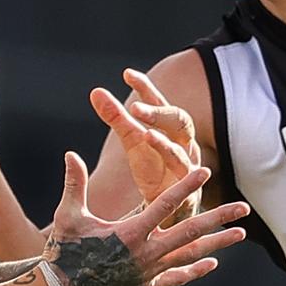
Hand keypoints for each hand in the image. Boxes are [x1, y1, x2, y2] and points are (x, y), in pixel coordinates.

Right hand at [43, 151, 248, 285]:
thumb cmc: (65, 251)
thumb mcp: (69, 216)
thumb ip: (74, 183)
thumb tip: (69, 153)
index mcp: (129, 233)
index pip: (164, 204)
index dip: (185, 186)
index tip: (205, 171)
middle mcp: (145, 254)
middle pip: (190, 232)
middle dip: (219, 218)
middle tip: (243, 208)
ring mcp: (149, 273)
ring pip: (190, 255)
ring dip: (217, 244)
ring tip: (240, 233)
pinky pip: (176, 277)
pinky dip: (195, 270)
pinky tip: (212, 263)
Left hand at [90, 69, 200, 222]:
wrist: (165, 210)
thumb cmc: (152, 170)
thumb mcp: (132, 141)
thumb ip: (116, 117)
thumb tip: (96, 91)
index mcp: (170, 128)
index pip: (160, 102)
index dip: (146, 88)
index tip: (127, 74)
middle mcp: (184, 142)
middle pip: (178, 119)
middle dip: (158, 113)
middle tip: (134, 108)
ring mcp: (189, 163)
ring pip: (181, 148)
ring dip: (162, 141)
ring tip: (145, 134)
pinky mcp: (189, 187)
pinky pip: (183, 173)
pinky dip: (174, 164)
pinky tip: (162, 165)